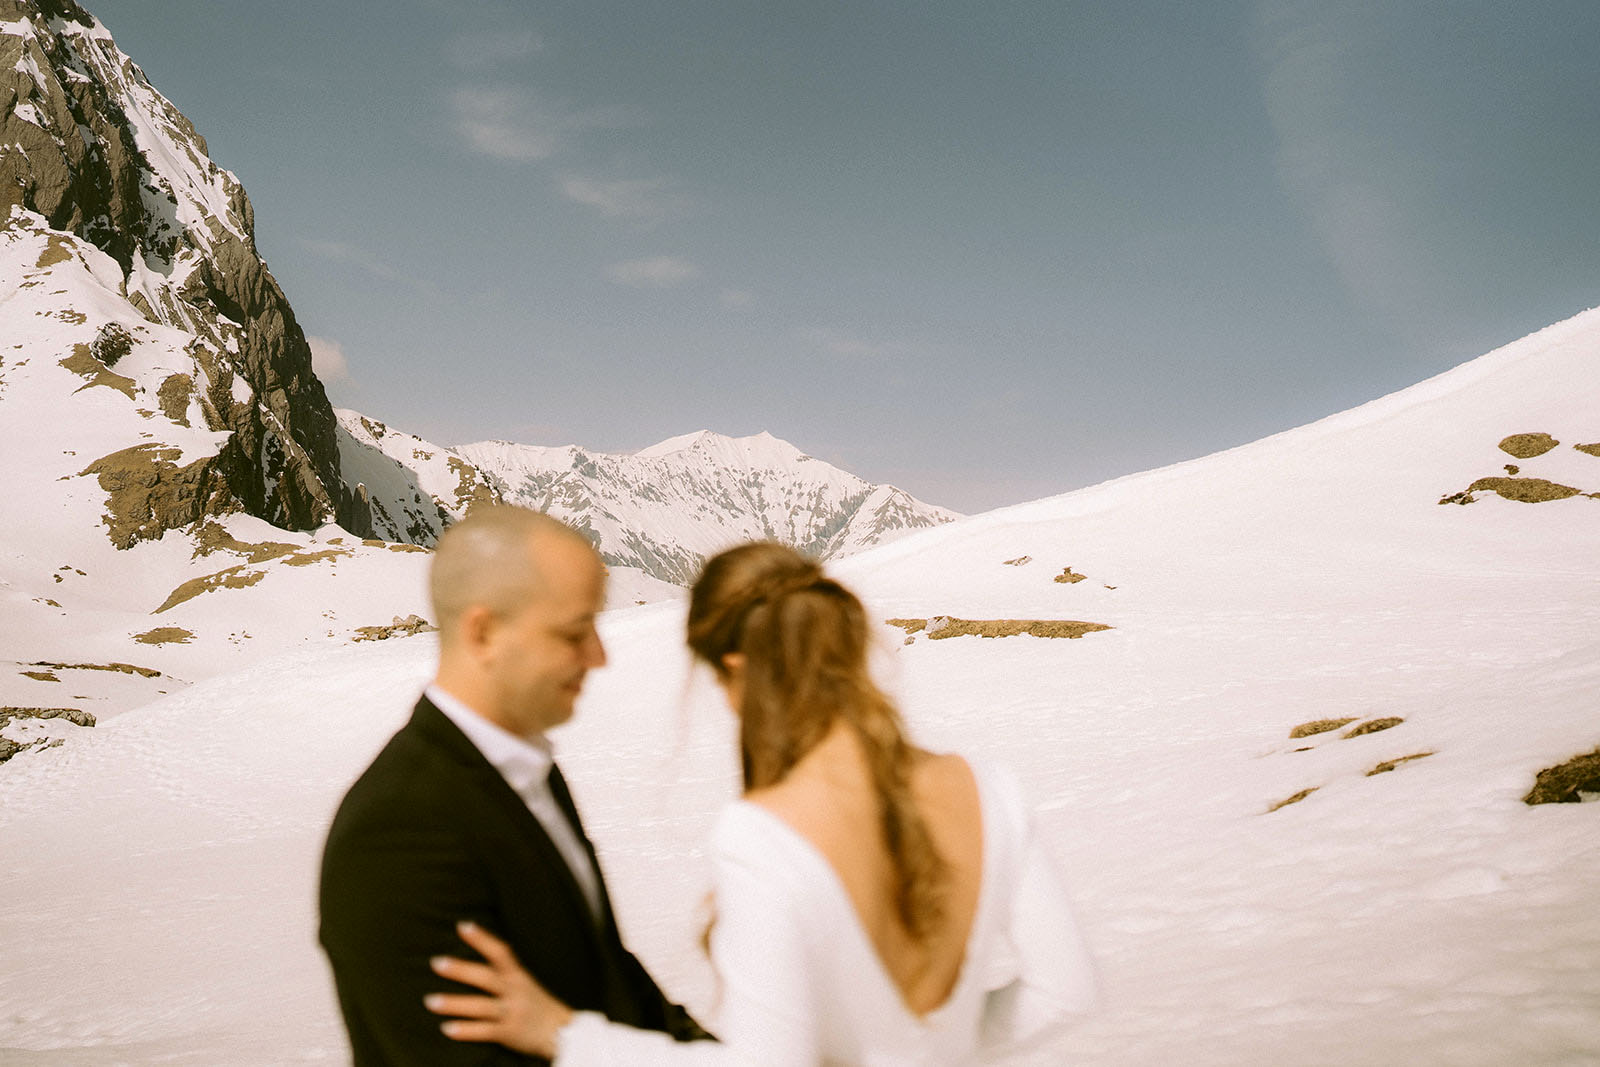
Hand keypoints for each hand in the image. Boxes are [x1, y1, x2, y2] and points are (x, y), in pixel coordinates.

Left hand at [425, 920, 574, 1057]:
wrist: (562, 1033)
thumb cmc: (538, 1005)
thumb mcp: (525, 983)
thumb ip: (505, 972)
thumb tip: (479, 953)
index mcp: (518, 976)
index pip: (500, 952)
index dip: (482, 939)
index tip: (462, 926)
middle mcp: (515, 991)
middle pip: (485, 977)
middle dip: (460, 970)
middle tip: (436, 962)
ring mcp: (512, 1012)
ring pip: (480, 1006)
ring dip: (454, 1004)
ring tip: (430, 1001)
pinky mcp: (509, 1033)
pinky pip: (485, 1031)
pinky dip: (466, 1030)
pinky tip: (446, 1029)